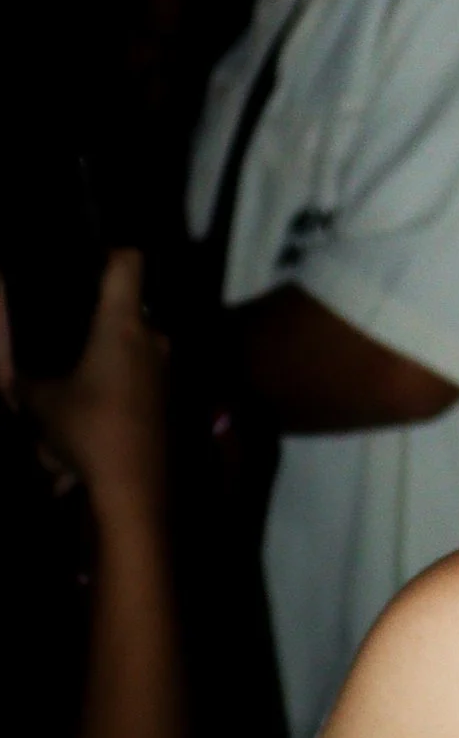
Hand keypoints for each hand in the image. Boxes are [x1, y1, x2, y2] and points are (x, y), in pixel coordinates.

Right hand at [20, 248, 168, 524]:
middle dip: (92, 327)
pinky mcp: (165, 399)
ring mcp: (163, 369)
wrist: (134, 486)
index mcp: (122, 323)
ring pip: (124, 356)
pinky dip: (106, 403)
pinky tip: (79, 435)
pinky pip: (130, 389)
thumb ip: (21, 384)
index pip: (128, 261)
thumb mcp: (41, 405)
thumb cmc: (88, 428)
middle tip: (60, 340)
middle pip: (123, 312)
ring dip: (96, 373)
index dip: (108, 250)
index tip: (86, 257)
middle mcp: (151, 337)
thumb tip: (10, 380)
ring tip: (63, 403)